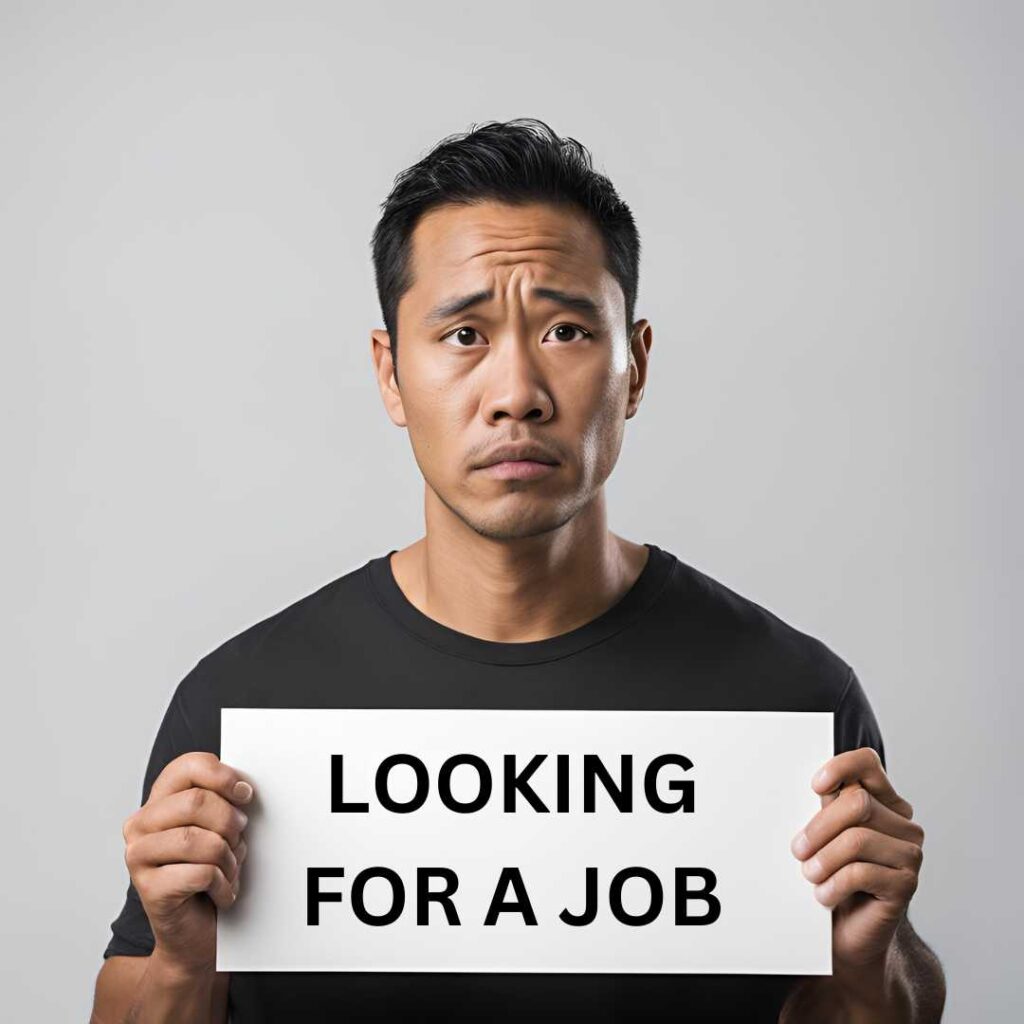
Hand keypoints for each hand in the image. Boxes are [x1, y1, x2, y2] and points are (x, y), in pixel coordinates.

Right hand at [121, 751, 253, 973]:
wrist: (195, 933)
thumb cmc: (209, 873)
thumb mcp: (220, 828)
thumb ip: (223, 802)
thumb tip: (243, 788)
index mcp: (158, 802)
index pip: (188, 766)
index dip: (223, 776)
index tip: (245, 794)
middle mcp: (140, 825)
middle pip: (196, 801)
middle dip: (230, 822)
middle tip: (238, 840)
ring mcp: (138, 857)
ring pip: (199, 839)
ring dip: (228, 858)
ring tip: (229, 870)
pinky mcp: (148, 889)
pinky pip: (201, 874)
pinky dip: (223, 885)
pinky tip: (221, 894)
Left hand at [790, 747, 924, 972]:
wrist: (849, 932)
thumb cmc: (833, 877)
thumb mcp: (825, 836)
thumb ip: (826, 807)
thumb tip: (815, 783)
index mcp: (885, 803)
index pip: (868, 764)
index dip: (841, 767)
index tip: (815, 786)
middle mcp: (904, 824)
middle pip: (857, 803)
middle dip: (818, 827)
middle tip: (798, 850)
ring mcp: (910, 854)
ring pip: (857, 839)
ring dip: (823, 859)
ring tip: (809, 875)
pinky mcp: (907, 884)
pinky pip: (861, 872)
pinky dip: (834, 884)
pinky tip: (824, 895)